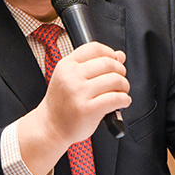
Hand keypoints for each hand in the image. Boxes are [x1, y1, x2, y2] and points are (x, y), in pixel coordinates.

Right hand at [17, 42, 130, 174]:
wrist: (50, 126)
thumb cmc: (62, 103)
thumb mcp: (70, 78)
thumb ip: (94, 64)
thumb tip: (120, 55)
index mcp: (66, 65)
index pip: (95, 48)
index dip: (110, 53)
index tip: (115, 61)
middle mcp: (71, 77)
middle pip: (108, 63)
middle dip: (120, 71)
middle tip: (120, 80)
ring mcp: (79, 93)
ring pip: (115, 80)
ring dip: (124, 86)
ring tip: (121, 92)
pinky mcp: (88, 110)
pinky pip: (116, 98)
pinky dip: (124, 99)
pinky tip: (122, 102)